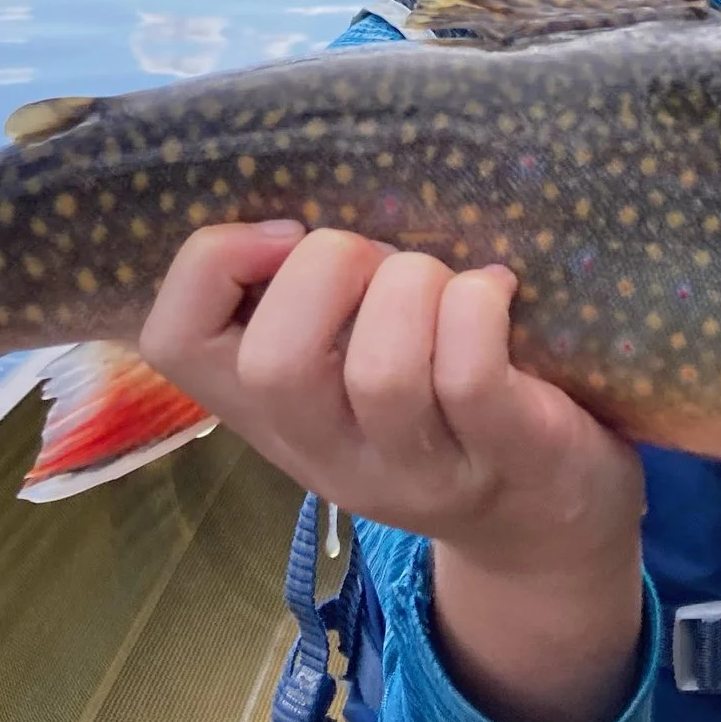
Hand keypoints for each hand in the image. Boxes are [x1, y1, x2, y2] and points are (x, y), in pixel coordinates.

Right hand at [141, 222, 647, 721]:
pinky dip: (481, 303)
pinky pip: (470, 373)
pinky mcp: (504, 459)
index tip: (286, 233)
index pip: (173, 341)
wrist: (547, 521)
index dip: (214, 259)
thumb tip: (301, 200)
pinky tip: (497, 293)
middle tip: (381, 262)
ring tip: (446, 285)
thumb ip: (307, 303)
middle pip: (275, 363)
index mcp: (271, 416)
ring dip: (416, 286)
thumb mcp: (345, 369)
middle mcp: (328, 455)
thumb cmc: (438, 404)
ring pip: (381, 369)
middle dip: (331, 267)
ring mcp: (416, 471)